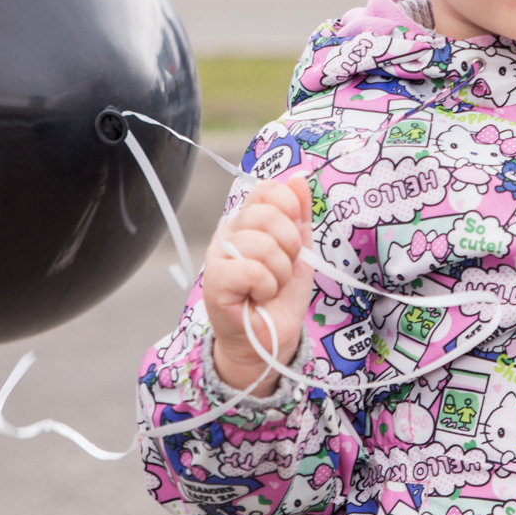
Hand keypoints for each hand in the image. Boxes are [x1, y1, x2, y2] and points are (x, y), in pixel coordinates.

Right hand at [201, 177, 314, 391]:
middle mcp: (229, 231)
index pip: (267, 189)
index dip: (290, 208)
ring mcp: (218, 254)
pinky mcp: (214, 280)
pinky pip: (252, 270)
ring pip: (262, 245)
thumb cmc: (281, 295)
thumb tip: (299, 177)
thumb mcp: (301, 251)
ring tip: (271, 287)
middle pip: (267, 214)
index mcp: (249, 219)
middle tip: (284, 269)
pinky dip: (267, 287)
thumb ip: (300, 214)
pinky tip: (259, 296)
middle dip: (290, 246)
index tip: (296, 237)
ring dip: (280, 272)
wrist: (271, 336)